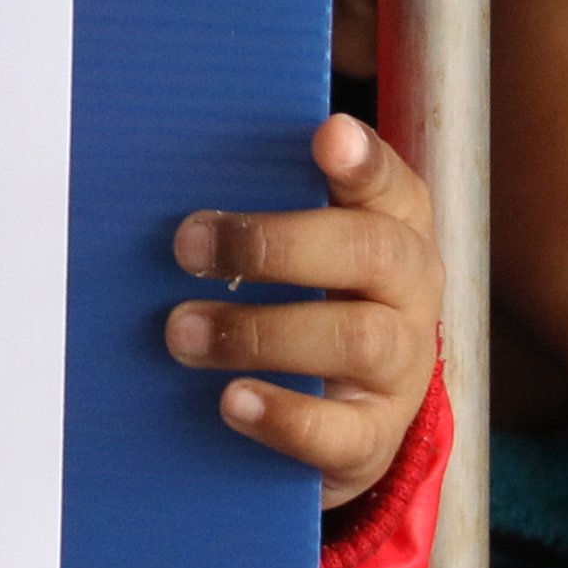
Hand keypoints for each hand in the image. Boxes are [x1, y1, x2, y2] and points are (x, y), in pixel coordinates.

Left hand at [168, 115, 440, 510]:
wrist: (342, 407)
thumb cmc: (300, 292)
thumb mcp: (294, 241)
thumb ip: (255, 201)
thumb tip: (158, 171)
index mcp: (391, 222)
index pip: (388, 181)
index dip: (361, 159)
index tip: (326, 135)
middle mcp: (409, 286)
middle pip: (368, 252)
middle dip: (273, 245)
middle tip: (187, 244)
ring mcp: (402, 364)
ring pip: (356, 339)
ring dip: (260, 332)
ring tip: (183, 332)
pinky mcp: (375, 433)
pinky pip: (343, 432)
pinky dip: (284, 417)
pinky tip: (232, 400)